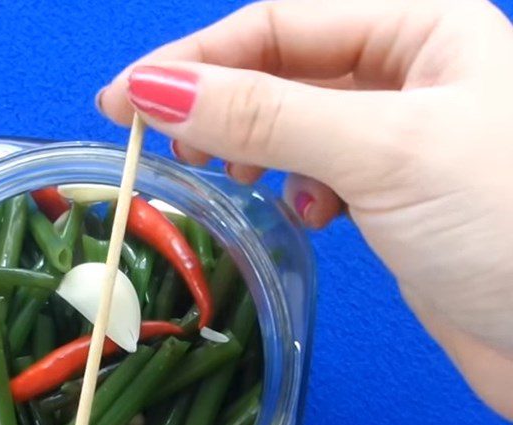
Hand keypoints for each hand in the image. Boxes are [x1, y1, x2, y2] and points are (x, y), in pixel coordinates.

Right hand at [97, 0, 512, 418]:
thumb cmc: (502, 226)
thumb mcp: (382, 152)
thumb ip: (269, 115)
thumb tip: (158, 89)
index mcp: (424, 25)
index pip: (280, 22)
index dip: (196, 60)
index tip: (124, 99)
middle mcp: (413, 70)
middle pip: (284, 69)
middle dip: (218, 104)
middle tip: (160, 145)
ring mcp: (403, 136)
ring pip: (296, 122)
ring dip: (252, 146)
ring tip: (230, 179)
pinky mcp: (395, 194)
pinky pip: (320, 170)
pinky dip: (294, 187)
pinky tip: (301, 212)